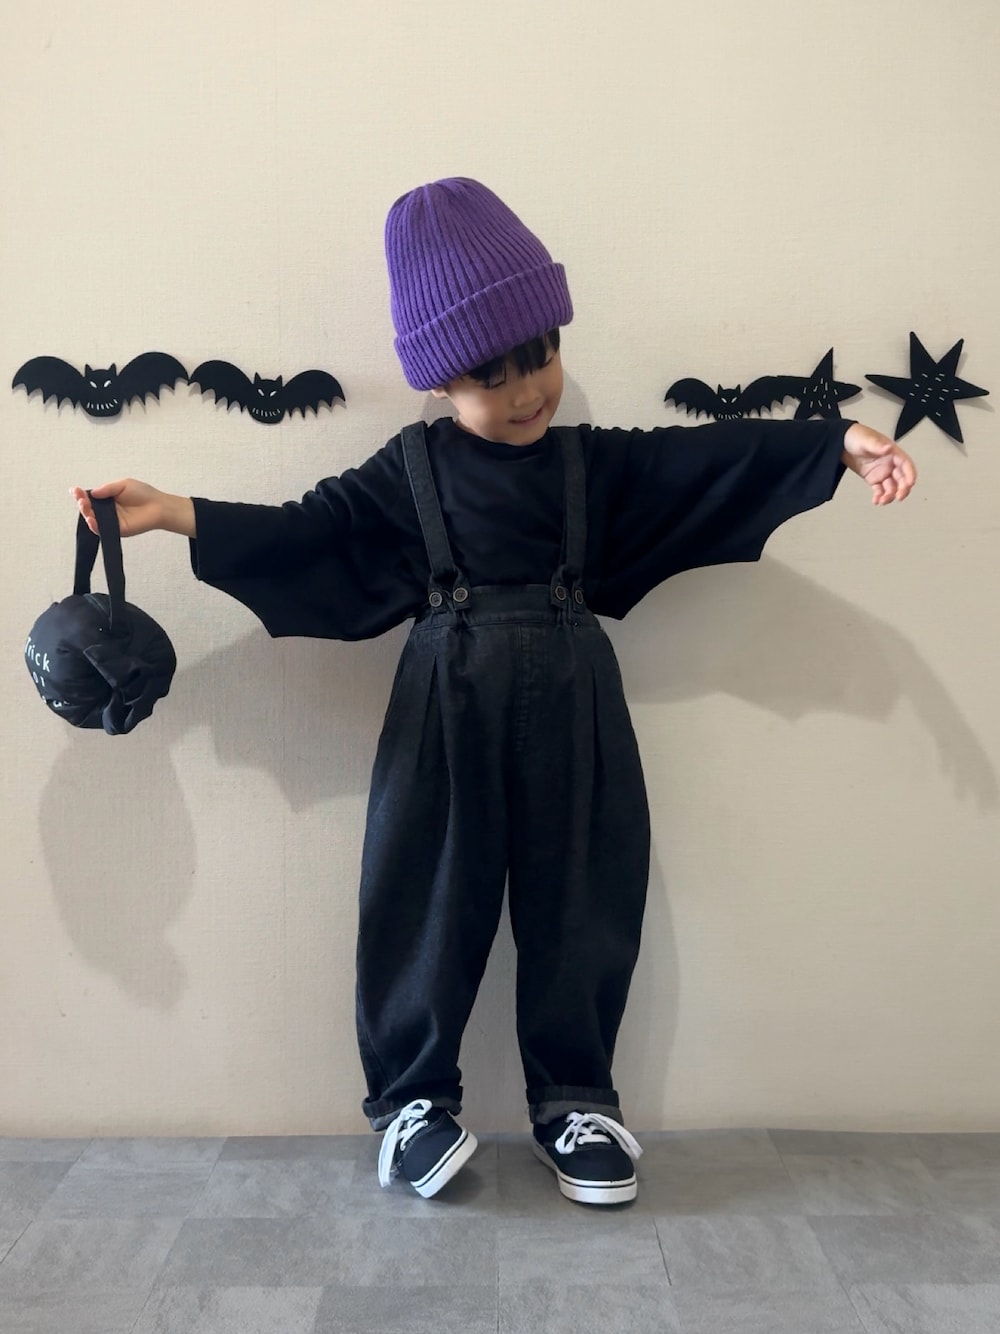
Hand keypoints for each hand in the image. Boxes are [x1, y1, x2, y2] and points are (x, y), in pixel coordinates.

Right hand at [70, 480, 195, 537]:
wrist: (159, 506)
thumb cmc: (144, 494)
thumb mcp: (123, 485)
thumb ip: (107, 489)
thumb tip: (91, 493)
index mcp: (107, 499)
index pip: (90, 498)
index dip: (81, 495)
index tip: (75, 490)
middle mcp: (107, 511)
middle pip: (89, 509)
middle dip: (82, 503)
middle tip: (80, 499)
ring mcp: (111, 522)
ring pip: (93, 520)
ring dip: (86, 513)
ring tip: (84, 506)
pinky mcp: (117, 531)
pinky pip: (102, 530)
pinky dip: (94, 526)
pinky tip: (91, 520)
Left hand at [841, 424, 916, 505]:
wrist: (840, 443)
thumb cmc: (856, 436)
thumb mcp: (866, 439)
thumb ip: (877, 445)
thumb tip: (888, 448)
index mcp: (892, 452)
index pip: (906, 464)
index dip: (910, 474)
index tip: (910, 483)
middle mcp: (889, 463)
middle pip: (901, 478)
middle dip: (902, 489)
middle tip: (899, 497)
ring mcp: (882, 472)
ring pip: (891, 487)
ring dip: (889, 495)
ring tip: (882, 501)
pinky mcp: (873, 479)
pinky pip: (879, 490)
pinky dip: (879, 496)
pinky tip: (876, 500)